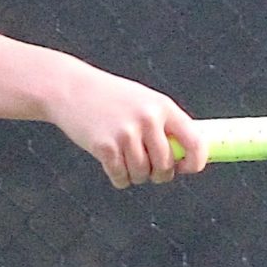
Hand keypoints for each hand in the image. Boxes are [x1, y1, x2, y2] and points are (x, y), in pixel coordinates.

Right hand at [49, 64, 207, 188]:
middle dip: (158, 174)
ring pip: (143, 175)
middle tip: (149, 167)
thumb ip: (165, 124)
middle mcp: (148, 119)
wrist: (71, 88)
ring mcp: (126, 134)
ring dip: (135, 175)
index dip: (195, 162)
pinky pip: (121, 178)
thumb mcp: (144, 101)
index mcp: (163, 107)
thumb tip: (187, 154)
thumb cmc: (109, 96)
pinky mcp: (105, 147)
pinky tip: (112, 163)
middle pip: (166, 166)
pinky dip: (119, 178)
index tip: (187, 168)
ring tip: (125, 158)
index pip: (195, 142)